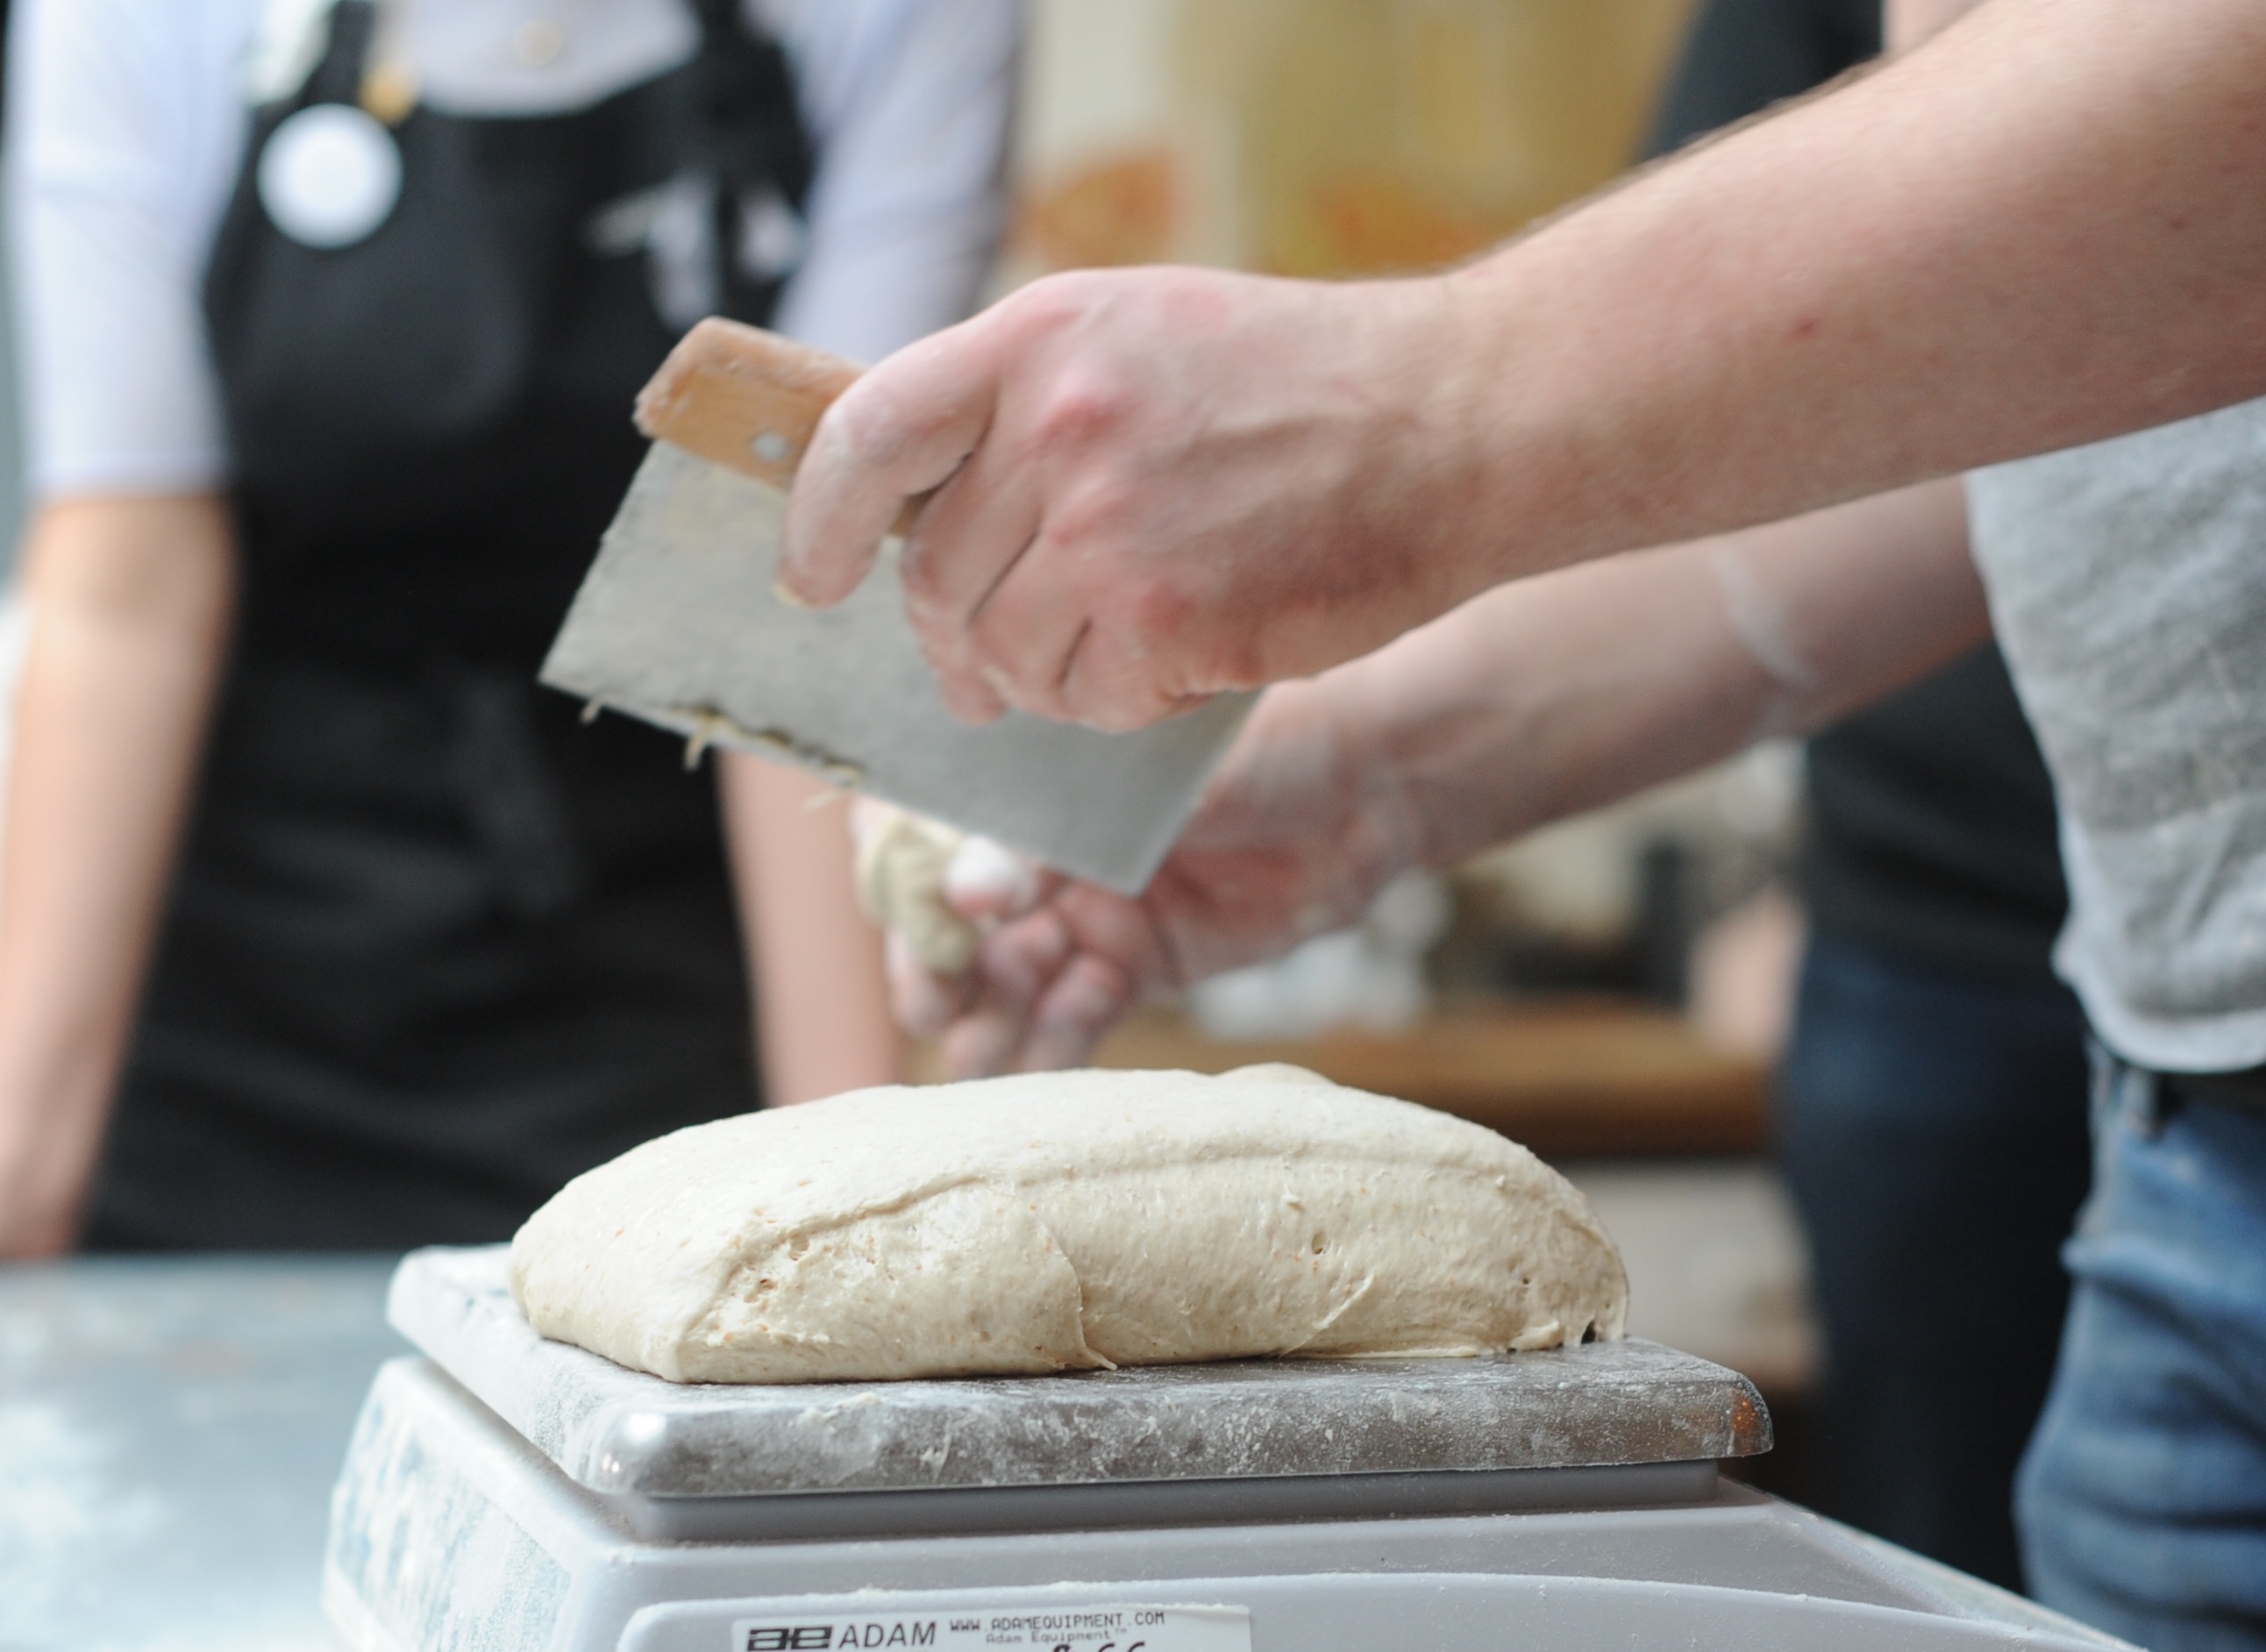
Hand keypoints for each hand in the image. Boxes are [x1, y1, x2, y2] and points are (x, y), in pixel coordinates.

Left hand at [779, 265, 1485, 730]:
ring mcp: (1107, 526)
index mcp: (1039, 335)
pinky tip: (1180, 661)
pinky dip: (1117, 704)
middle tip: (987, 669)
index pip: (869, 433)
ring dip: (1041, 680)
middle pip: (935, 575)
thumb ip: (1029, 400)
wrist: (1451, 422)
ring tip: (1114, 651)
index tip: (814, 577)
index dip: (821, 520)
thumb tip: (919, 505)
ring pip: (1001, 653)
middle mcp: (1057, 425)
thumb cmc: (1305, 386)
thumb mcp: (1141, 333)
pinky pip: (1083, 700)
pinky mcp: (1163, 619)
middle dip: (954, 637)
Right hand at [891, 677, 1430, 1075]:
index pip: (929, 829)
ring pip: (1013, 975)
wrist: (1376, 781)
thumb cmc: (1265, 739)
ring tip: (972, 1061)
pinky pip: (1081, 1011)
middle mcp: (1046, 849)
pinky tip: (1039, 1064)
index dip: (906, 878)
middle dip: (937, 966)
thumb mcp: (1155, 779)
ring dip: (988, 1018)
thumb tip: (968, 893)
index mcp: (1029, 777)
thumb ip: (1060, 837)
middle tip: (932, 1006)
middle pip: (959, 920)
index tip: (916, 915)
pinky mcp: (1141, 964)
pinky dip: (1057, 1040)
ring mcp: (1091, 909)